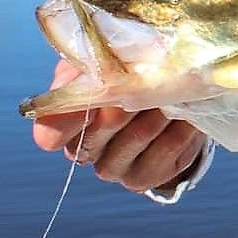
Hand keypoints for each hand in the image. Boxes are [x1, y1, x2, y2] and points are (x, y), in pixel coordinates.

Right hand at [30, 60, 206, 193]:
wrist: (160, 101)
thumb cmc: (119, 74)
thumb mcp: (99, 60)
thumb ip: (92, 59)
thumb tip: (106, 59)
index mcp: (61, 125)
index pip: (50, 133)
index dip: (70, 115)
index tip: (95, 91)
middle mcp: (83, 152)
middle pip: (102, 127)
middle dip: (130, 94)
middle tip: (151, 72)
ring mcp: (112, 168)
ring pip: (138, 135)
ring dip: (161, 105)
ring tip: (175, 85)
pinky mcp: (144, 177)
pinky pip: (168, 149)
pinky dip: (182, 125)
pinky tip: (187, 110)